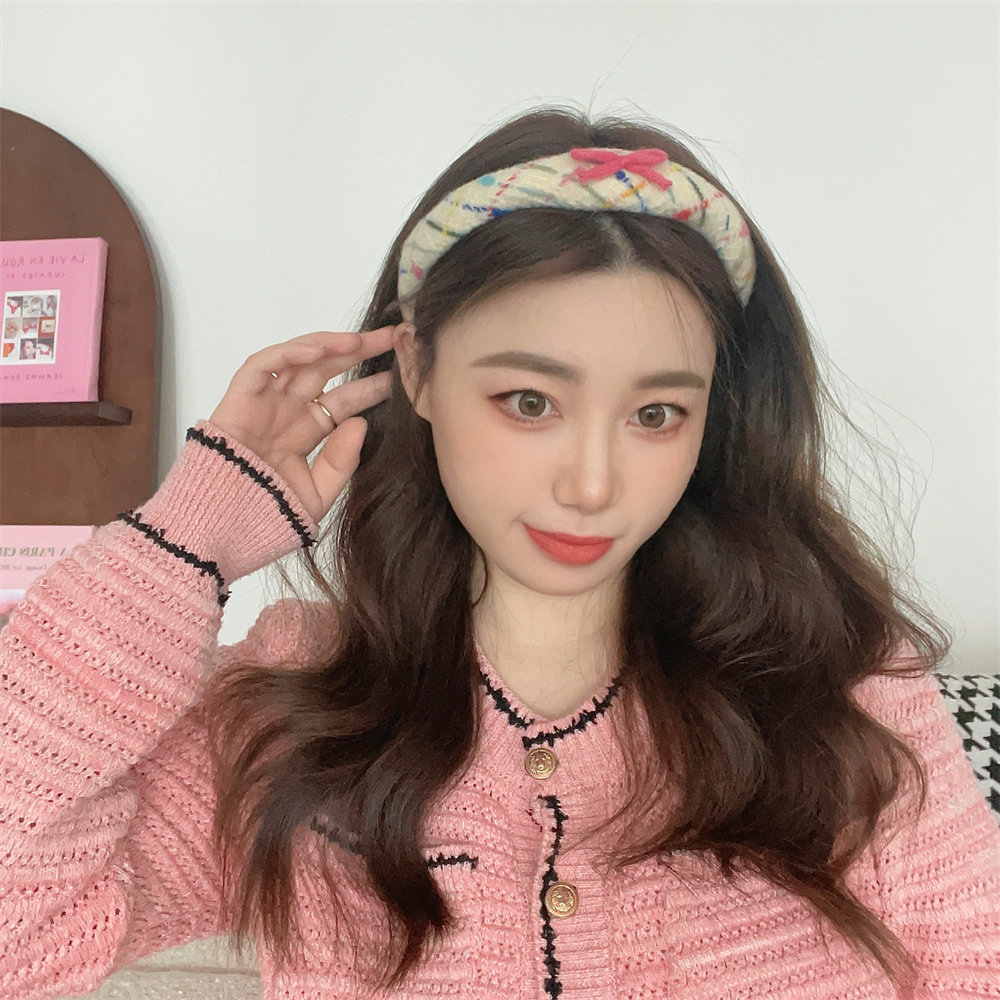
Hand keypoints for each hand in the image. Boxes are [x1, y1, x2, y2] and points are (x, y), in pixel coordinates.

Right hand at [209, 326, 395, 523]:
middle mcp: (286, 413)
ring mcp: (262, 405)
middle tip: (394, 338)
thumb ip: (341, 463)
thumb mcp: (316, 496)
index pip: (344, 402)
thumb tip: (361, 423)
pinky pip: (262, 366)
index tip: (403, 375)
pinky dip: (289, 352)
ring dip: (329, 345)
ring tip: (362, 339)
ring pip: (297, 361)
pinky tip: (320, 347)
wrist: (218, 533)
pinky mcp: (238, 400)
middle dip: (359, 353)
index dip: (371, 386)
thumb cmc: (264, 518)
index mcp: (304, 434)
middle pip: (326, 373)